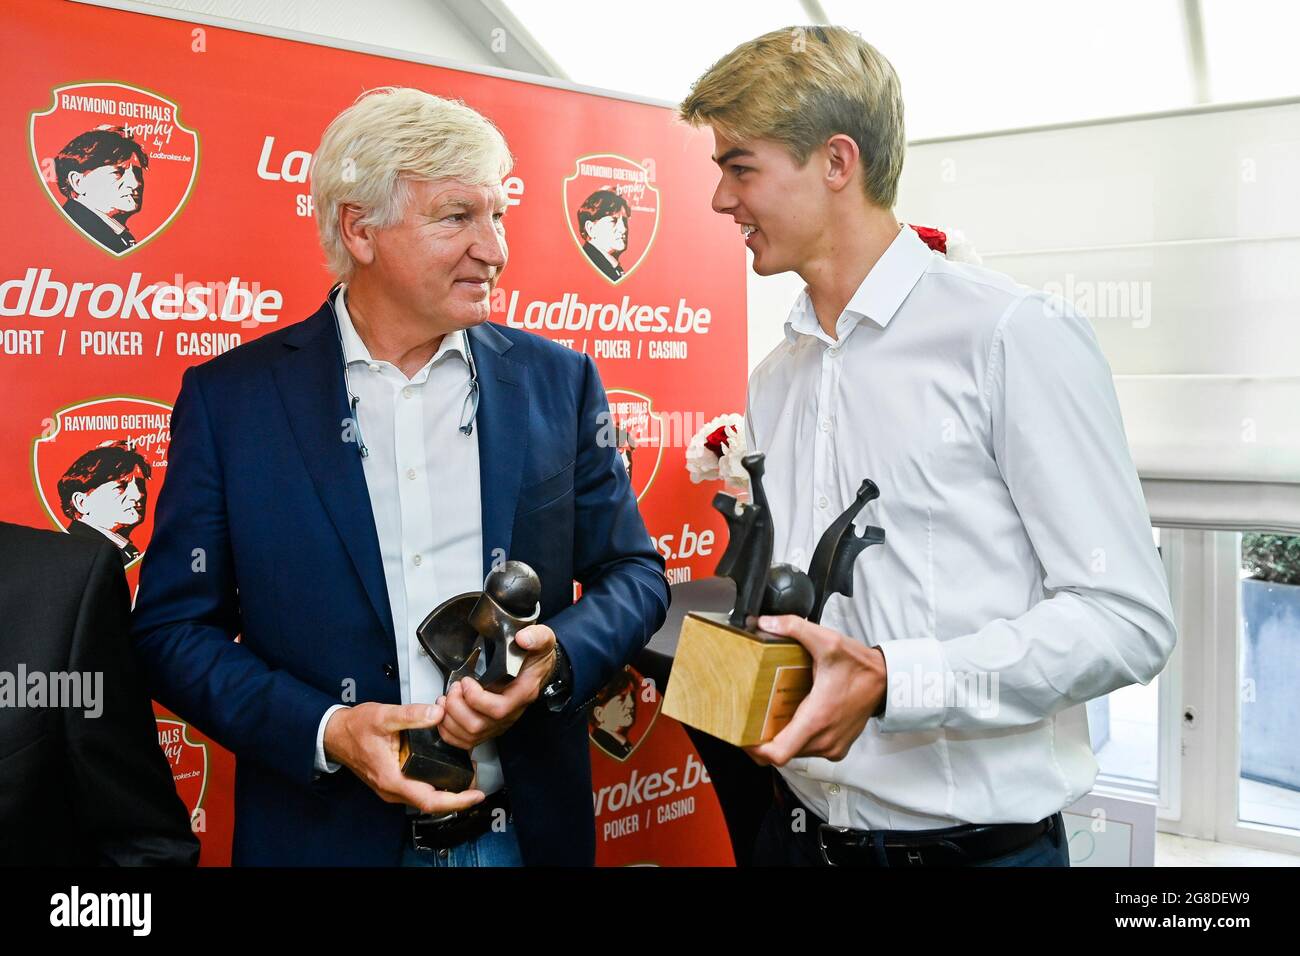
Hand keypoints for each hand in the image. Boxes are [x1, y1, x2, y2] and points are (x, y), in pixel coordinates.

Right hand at [322, 701, 484, 813]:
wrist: (335, 734)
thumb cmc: (354, 728)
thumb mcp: (383, 716)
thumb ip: (411, 715)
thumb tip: (436, 714)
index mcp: (392, 778)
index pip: (430, 800)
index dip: (457, 800)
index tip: (475, 795)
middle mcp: (392, 789)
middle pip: (431, 802)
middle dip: (457, 796)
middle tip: (477, 783)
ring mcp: (391, 788)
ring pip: (424, 797)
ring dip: (446, 791)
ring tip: (467, 777)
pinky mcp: (392, 782)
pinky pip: (417, 790)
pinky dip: (434, 785)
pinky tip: (445, 772)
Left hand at [438, 624, 556, 749]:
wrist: (539, 668)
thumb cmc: (536, 657)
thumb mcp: (543, 640)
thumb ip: (536, 637)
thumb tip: (523, 639)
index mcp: (522, 693)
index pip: (498, 709)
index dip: (475, 698)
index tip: (466, 680)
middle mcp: (511, 713)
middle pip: (478, 726)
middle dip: (456, 707)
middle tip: (453, 688)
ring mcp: (500, 722)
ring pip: (469, 736)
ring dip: (449, 719)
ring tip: (446, 698)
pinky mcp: (490, 726)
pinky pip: (467, 741)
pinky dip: (449, 731)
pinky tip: (446, 715)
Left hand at [744, 615, 886, 766]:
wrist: (886, 681)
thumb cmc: (859, 666)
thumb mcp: (827, 640)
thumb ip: (794, 628)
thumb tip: (764, 622)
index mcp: (816, 719)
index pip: (779, 753)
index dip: (756, 750)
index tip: (744, 736)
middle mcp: (824, 739)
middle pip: (782, 753)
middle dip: (764, 740)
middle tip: (751, 719)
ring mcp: (832, 747)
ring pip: (795, 753)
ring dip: (781, 738)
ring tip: (771, 716)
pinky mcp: (837, 748)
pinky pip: (809, 750)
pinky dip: (797, 739)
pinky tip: (794, 718)